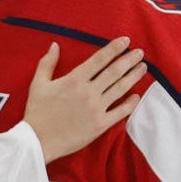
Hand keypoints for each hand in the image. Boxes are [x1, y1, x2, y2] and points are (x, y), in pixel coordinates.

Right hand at [24, 37, 146, 162]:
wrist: (38, 141)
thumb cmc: (37, 112)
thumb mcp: (38, 84)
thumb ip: (47, 63)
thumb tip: (54, 44)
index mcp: (74, 80)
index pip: (99, 59)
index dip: (114, 48)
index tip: (125, 40)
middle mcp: (88, 92)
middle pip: (114, 72)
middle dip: (129, 60)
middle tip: (140, 52)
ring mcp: (96, 108)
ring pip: (120, 89)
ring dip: (133, 77)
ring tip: (143, 68)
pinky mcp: (100, 125)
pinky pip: (120, 112)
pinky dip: (131, 104)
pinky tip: (137, 96)